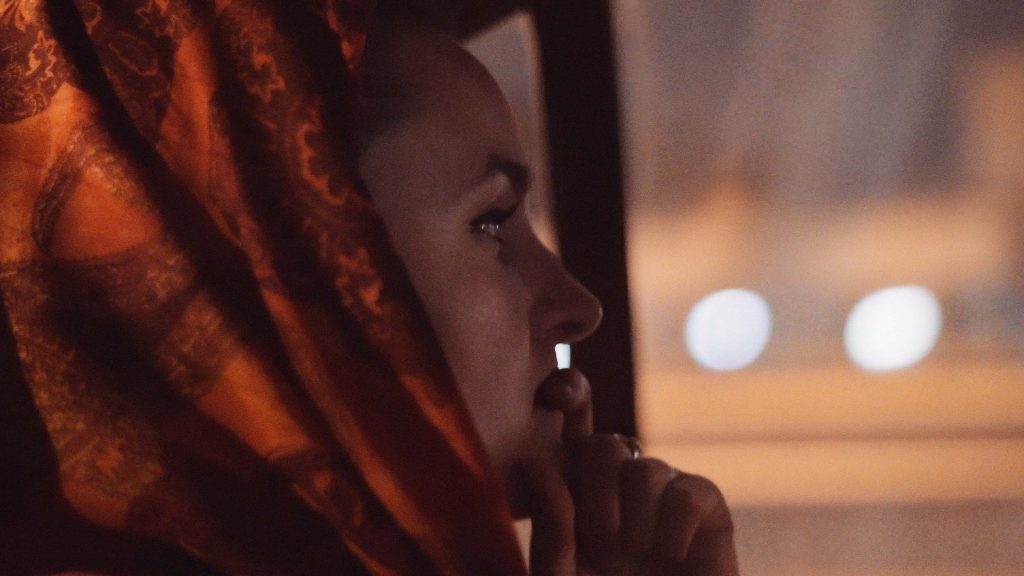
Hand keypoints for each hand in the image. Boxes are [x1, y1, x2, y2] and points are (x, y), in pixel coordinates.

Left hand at [525, 369, 738, 575]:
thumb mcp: (561, 575)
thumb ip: (551, 525)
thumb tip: (534, 459)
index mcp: (579, 491)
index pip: (569, 429)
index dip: (569, 394)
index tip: (556, 393)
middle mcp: (620, 480)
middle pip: (603, 445)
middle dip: (598, 498)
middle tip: (604, 547)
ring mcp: (664, 488)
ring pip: (643, 470)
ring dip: (634, 525)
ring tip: (636, 559)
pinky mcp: (707, 505)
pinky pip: (687, 492)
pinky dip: (673, 533)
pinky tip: (672, 558)